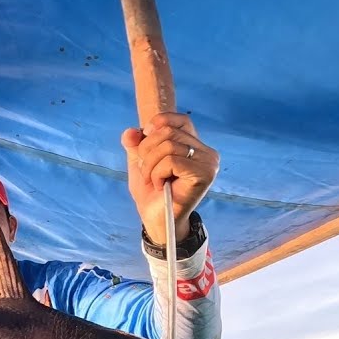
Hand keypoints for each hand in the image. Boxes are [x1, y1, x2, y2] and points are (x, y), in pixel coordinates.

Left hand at [121, 112, 219, 245]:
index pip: (178, 119)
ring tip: (153, 181)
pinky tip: (160, 185)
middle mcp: (206, 152)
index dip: (156, 126)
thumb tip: (130, 132)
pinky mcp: (204, 174)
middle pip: (167, 131)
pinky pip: (171, 161)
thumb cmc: (151, 192)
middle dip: (146, 151)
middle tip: (147, 173)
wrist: (156, 219)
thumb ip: (135, 143)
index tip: (145, 148)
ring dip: (150, 166)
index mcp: (195, 144)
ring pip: (168, 146)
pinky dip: (157, 173)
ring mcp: (208, 163)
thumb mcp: (139, 161)